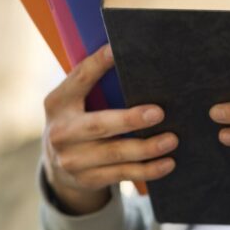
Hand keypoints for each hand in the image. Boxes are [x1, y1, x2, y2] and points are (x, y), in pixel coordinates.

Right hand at [42, 44, 178, 214]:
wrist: (57, 164)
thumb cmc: (77, 118)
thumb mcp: (74, 99)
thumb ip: (93, 81)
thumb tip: (130, 55)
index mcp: (58, 102)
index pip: (80, 79)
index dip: (98, 63)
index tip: (117, 50)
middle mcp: (61, 132)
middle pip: (99, 125)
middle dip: (130, 120)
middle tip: (159, 113)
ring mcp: (72, 159)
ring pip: (115, 154)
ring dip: (147, 148)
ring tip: (172, 139)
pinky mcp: (87, 179)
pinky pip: (122, 174)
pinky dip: (147, 170)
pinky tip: (167, 163)